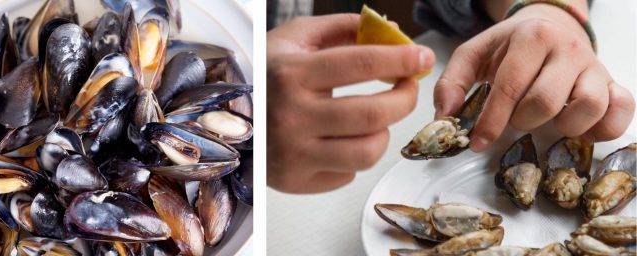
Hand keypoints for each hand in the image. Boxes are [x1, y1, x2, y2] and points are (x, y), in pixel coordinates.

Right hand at [267, 14, 434, 192]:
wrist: (218, 120)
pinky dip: (355, 156)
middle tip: (407, 88)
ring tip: (376, 119)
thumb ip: (341, 29)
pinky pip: (348, 174)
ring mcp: (294, 153)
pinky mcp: (296, 181)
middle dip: (405, 98)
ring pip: (368, 151)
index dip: (401, 59)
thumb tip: (389, 31)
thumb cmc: (263, 78)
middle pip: (373, 113)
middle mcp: (291, 117)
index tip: (420, 58)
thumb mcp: (293, 39)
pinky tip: (343, 139)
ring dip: (384, 132)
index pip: (361, 64)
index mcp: (291, 74)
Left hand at [434, 4, 634, 150]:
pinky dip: (604, 128)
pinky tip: (580, 132)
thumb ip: (452, 82)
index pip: (511, 86)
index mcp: (531, 37)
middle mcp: (567, 49)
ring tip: (548, 125)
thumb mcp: (473, 54)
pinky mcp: (612, 83)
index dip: (492, 120)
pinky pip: (622, 109)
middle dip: (523, 121)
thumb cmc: (509, 47)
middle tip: (515, 120)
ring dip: (564, 127)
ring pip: (589, 105)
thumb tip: (445, 116)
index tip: (477, 142)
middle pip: (547, 100)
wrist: (549, 25)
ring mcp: (593, 67)